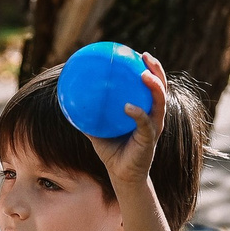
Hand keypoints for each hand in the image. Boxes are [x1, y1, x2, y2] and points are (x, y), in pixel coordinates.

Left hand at [87, 52, 168, 190]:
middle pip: (161, 88)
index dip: (148, 68)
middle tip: (145, 56)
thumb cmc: (111, 152)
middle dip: (156, 70)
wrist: (122, 176)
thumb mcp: (96, 130)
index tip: (139, 54)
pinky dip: (138, 114)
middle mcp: (153, 116)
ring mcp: (154, 127)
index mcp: (145, 111)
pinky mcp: (150, 139)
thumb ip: (87, 115)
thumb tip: (69, 100)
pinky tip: (128, 107)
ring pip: (160, 102)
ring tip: (144, 75)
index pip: (150, 85)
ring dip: (154, 86)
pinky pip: (145, 123)